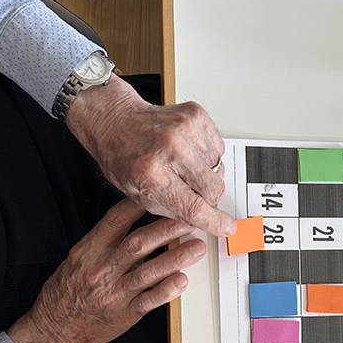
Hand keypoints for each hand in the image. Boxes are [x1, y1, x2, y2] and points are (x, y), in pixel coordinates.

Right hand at [7, 198, 204, 342]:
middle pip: (137, 244)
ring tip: (197, 248)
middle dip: (166, 230)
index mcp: (90, 250)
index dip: (139, 206)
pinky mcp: (124, 314)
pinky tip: (182, 281)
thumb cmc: (67, 291)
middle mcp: (102, 269)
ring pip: (147, 271)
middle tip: (190, 219)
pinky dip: (166, 290)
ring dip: (175, 258)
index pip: (116, 221)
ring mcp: (114, 293)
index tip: (161, 194)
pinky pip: (148, 301)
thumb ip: (105, 240)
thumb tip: (134, 220)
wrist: (55, 328)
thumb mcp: (79, 258)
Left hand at [65, 77, 234, 236]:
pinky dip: (208, 155)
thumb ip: (171, 210)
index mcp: (151, 173)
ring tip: (184, 167)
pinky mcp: (195, 115)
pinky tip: (189, 152)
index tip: (226, 227)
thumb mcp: (138, 194)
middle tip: (192, 191)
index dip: (215, 222)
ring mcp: (184, 129)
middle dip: (208, 197)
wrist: (115, 120)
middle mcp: (170, 149)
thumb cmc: (122, 156)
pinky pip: (219, 148)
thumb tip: (203, 220)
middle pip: (214, 189)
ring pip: (218, 169)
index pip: (196, 207)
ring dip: (206, 174)